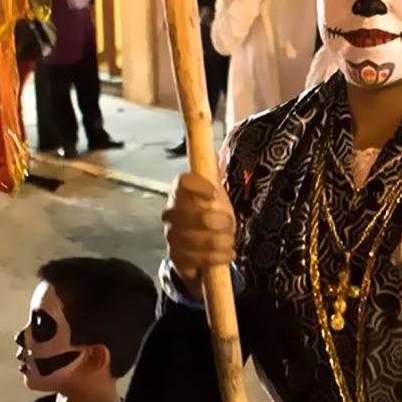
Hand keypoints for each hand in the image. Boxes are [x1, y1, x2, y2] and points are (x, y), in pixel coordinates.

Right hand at [162, 172, 235, 287]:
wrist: (202, 251)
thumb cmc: (209, 216)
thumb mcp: (214, 194)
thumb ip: (212, 171)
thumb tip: (212, 143)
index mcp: (179, 194)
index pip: (182, 183)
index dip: (199, 186)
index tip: (214, 194)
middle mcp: (171, 214)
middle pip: (196, 215)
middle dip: (221, 223)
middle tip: (230, 225)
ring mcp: (172, 238)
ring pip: (200, 239)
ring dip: (222, 241)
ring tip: (229, 241)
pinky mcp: (177, 259)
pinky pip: (200, 258)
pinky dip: (219, 257)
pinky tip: (226, 254)